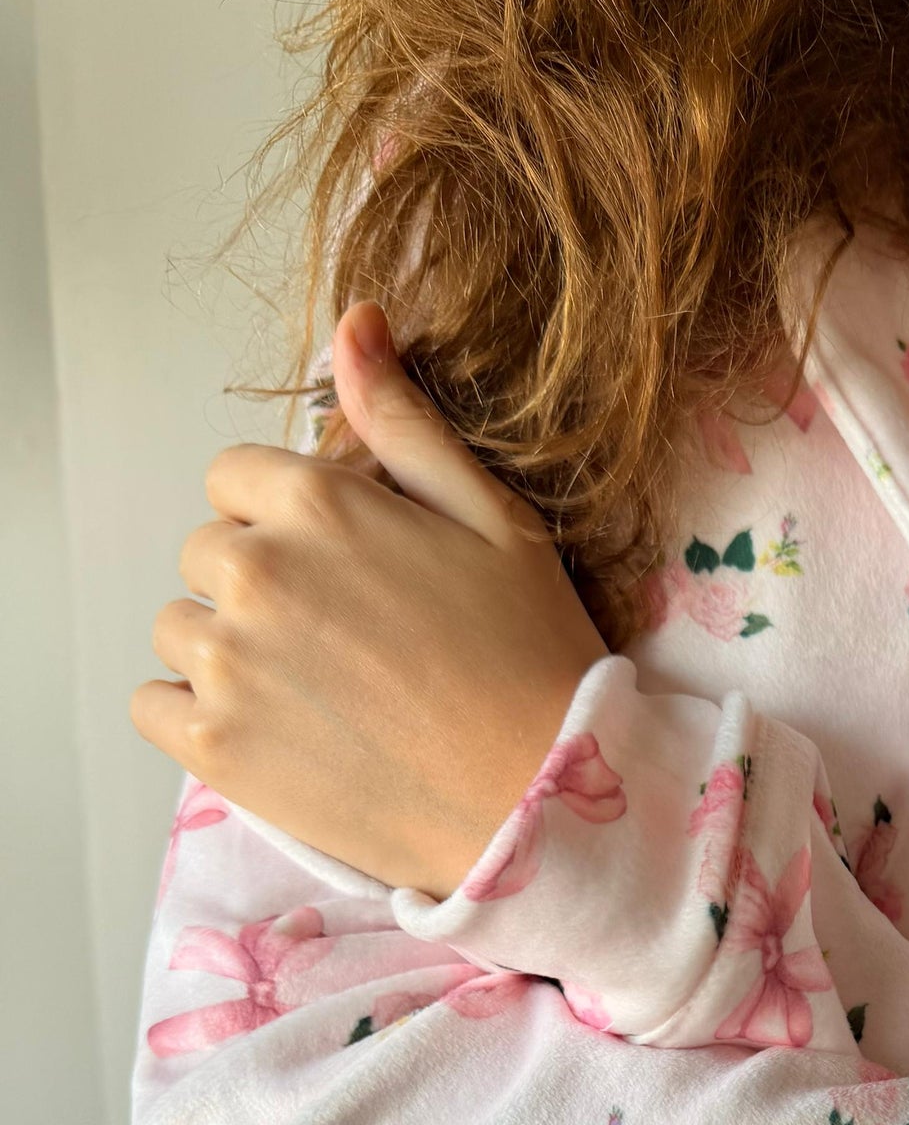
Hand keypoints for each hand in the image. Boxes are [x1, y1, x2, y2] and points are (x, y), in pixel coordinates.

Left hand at [133, 303, 607, 897]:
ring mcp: (229, 660)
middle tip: (342, 639)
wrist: (539, 800)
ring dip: (226, 649)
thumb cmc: (533, 661)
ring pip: (178, 627)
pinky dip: (194, 715)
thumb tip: (355, 324)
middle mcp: (257, 571)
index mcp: (318, 502)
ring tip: (313, 689)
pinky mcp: (215, 744)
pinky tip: (272, 728)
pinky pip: (153, 704)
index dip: (287, 519)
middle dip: (258, 582)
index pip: (237, 478)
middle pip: (206, 553)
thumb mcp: (492, 519)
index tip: (342, 567)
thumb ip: (405, 422)